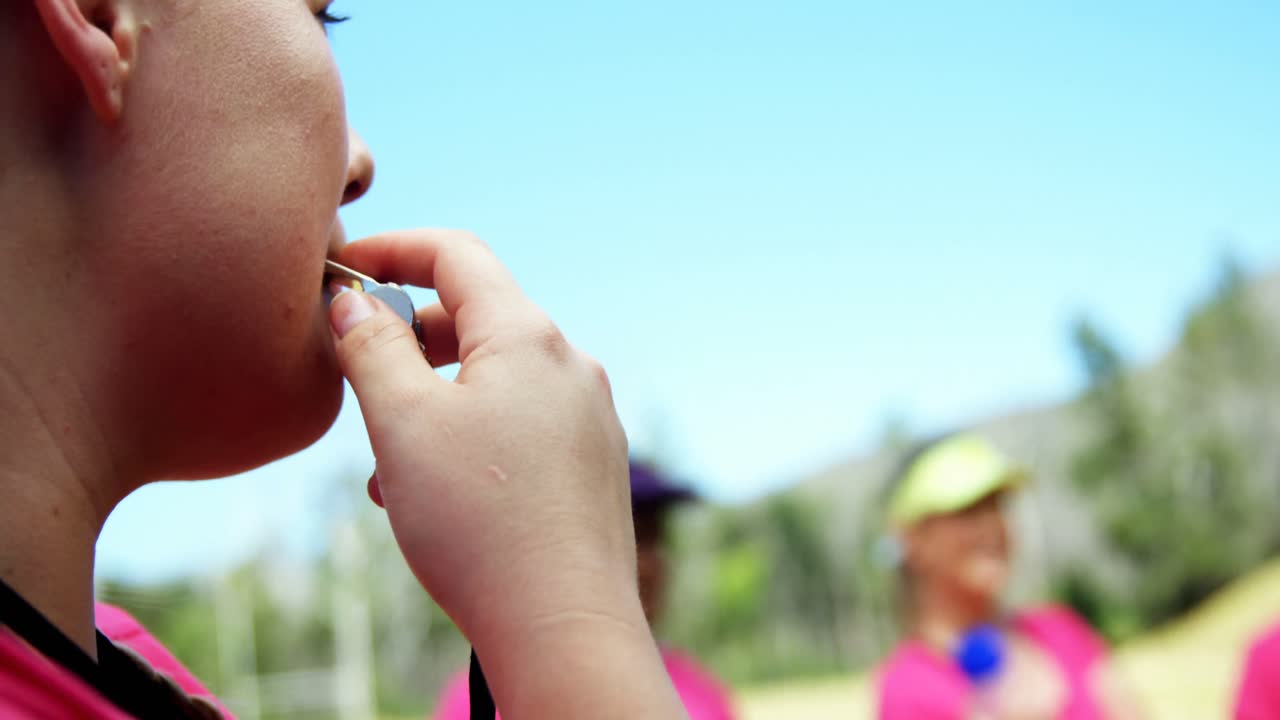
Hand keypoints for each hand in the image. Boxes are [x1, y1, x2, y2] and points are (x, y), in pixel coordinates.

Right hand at [328, 229, 682, 717]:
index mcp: (529, 336)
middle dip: (408, 339)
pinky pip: (520, 424)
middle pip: (478, 317)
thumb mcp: (402, 425)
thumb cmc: (479, 524)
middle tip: (357, 376)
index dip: (392, 249)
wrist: (563, 628)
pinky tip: (434, 495)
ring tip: (387, 466)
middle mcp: (571, 365)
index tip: (341, 267)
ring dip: (432, 401)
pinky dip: (469, 436)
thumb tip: (353, 301)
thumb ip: (371, 347)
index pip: (457, 254)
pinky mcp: (592, 464)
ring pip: (494, 380)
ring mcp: (589, 416)